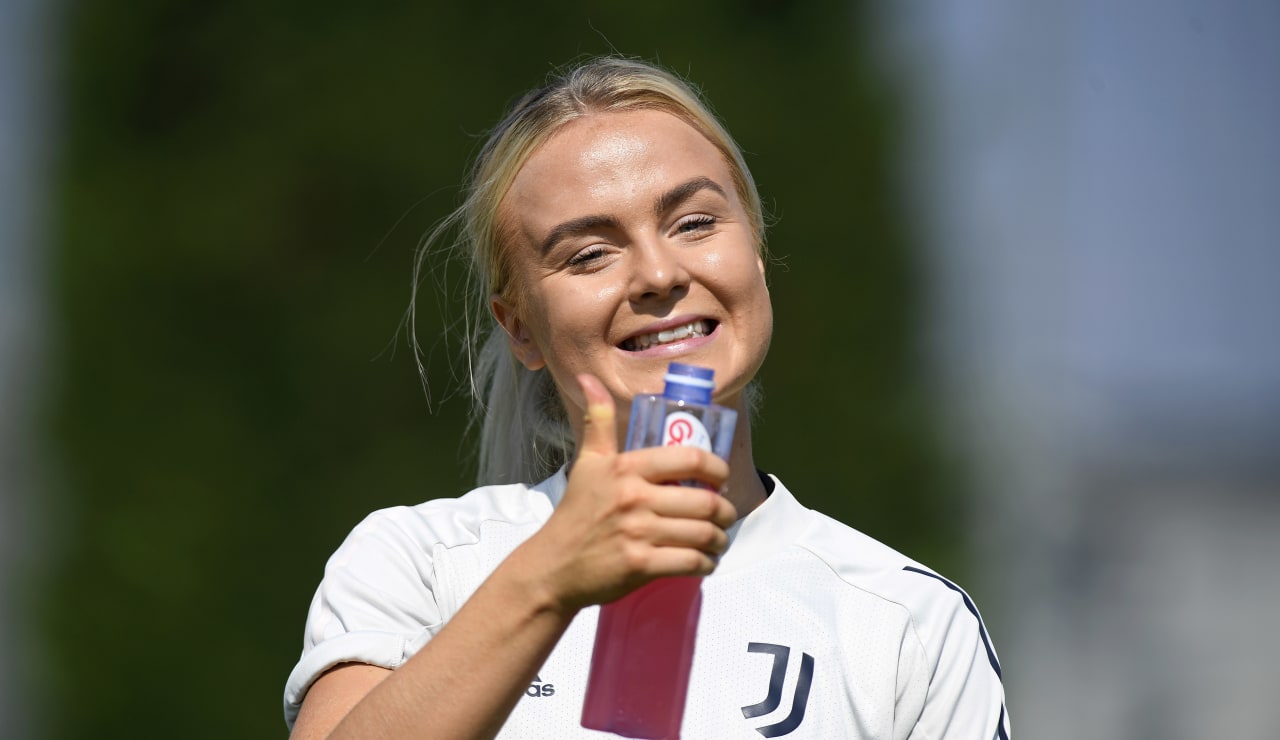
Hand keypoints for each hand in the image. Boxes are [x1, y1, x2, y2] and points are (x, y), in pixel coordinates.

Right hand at [534, 374, 736, 611]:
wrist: (553, 566)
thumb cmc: (576, 512)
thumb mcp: (587, 462)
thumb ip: (597, 421)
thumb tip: (588, 378)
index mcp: (626, 467)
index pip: (690, 458)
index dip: (718, 468)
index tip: (721, 478)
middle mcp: (634, 497)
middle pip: (705, 501)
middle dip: (726, 511)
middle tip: (726, 514)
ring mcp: (637, 533)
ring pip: (703, 534)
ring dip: (720, 540)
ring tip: (719, 540)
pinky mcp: (640, 565)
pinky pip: (691, 562)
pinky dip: (706, 563)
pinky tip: (705, 561)